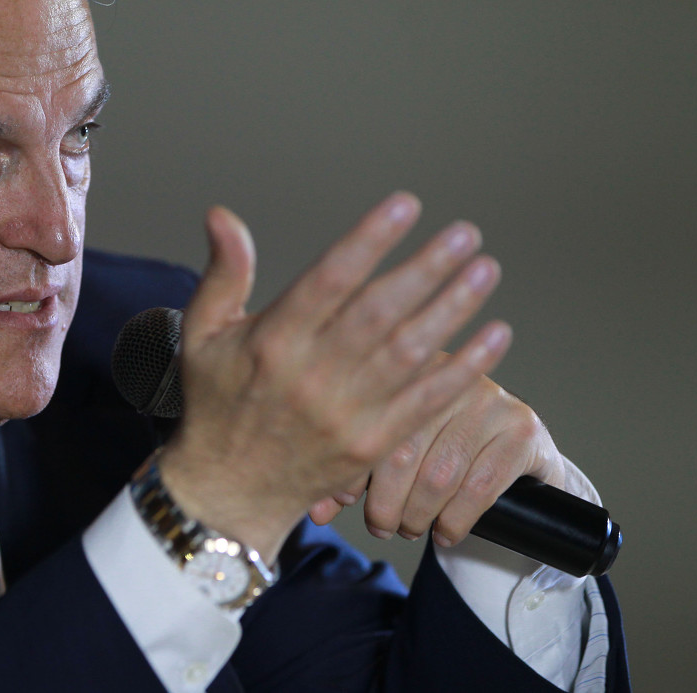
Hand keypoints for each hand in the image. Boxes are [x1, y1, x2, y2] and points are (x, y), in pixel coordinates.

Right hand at [158, 194, 512, 563]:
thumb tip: (223, 215)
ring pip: (410, 352)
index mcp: (272, 341)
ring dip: (453, 309)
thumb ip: (223, 272)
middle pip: (379, 311)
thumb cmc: (216, 405)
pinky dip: (464, 369)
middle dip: (426, 268)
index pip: (329, 280)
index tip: (404, 206)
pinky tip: (494, 335)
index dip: (370, 240)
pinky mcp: (372, 444)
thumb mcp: (202, 334)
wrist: (226, 491)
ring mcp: (346, 413)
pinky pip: (427, 402)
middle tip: (463, 234)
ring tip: (484, 270)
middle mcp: (311, 375)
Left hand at [307, 371, 571, 548]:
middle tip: (382, 526)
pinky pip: (479, 487)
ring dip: (418, 515)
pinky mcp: (521, 428)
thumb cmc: (440, 453)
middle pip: (401, 451)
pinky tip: (445, 532)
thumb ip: (352, 473)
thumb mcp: (393, 455)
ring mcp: (488, 398)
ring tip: (410, 528)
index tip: (339, 502)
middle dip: (385, 502)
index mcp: (404, 372)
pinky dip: (455, 520)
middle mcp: (446, 376)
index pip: (366, 423)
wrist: (517, 456)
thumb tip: (314, 511)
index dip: (349, 469)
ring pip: (438, 475)